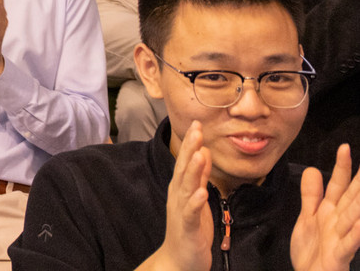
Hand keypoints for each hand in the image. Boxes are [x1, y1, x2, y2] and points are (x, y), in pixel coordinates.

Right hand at [156, 120, 214, 270]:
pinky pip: (191, 212)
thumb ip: (200, 175)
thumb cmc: (189, 228)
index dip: (191, 142)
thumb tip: (203, 152)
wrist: (179, 260)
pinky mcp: (187, 226)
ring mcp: (181, 210)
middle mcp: (178, 195)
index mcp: (181, 187)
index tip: (197, 123)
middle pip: (184, 168)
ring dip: (193, 170)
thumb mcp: (196, 197)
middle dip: (190, 148)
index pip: (186, 160)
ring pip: (187, 186)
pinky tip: (201, 192)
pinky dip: (195, 201)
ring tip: (199, 153)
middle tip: (196, 128)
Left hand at [291, 144, 359, 270]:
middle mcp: (339, 222)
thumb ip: (311, 195)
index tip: (344, 147)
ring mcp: (341, 238)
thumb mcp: (307, 218)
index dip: (342, 168)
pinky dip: (355, 234)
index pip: (338, 186)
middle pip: (351, 198)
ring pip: (353, 217)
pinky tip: (359, 223)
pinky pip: (350, 243)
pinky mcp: (340, 255)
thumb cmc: (311, 252)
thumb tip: (312, 169)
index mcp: (330, 212)